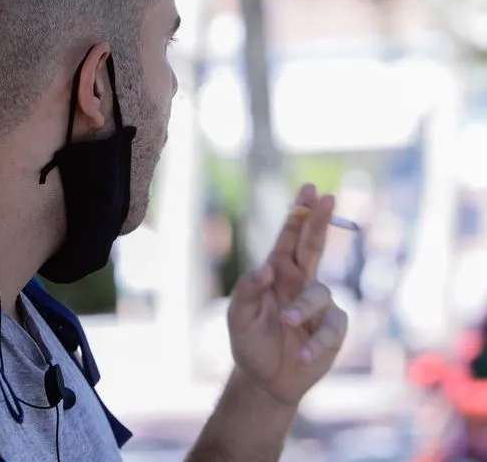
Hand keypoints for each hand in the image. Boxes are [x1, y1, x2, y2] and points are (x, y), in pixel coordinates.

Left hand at [226, 184, 349, 406]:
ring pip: (319, 293)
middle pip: (314, 246)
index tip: (309, 190)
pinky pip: (331, 329)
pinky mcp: (332, 330)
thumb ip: (247, 289)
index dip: (299, 213)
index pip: (289, 238)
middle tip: (327, 198)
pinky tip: (303, 356)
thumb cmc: (249, 341)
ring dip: (302, 308)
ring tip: (285, 324)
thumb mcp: (238, 316)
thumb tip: (267, 268)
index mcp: (277, 272)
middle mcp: (300, 282)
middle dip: (320, 221)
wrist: (264, 378)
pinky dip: (317, 342)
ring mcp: (318, 305)